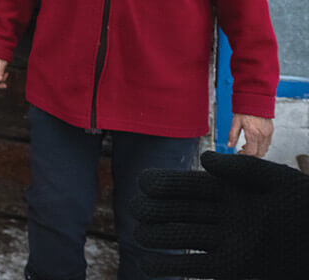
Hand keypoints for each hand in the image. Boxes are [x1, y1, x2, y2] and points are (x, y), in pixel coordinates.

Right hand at [132, 150, 308, 278]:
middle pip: (181, 211)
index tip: (144, 183)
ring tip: (139, 235)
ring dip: (159, 238)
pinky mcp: (233, 267)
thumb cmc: (304, 204)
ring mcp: (227, 241)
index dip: (166, 183)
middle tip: (137, 210)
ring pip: (184, 238)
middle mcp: (224, 215)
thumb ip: (241, 168)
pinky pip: (197, 267)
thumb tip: (202, 160)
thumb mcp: (277, 180)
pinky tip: (150, 265)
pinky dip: (172, 268)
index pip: (190, 185)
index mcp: (231, 190)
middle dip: (156, 211)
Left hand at [228, 113, 272, 156]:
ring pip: (265, 149)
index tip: (240, 153)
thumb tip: (230, 145)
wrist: (255, 101)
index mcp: (253, 133)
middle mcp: (262, 135)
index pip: (251, 152)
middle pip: (259, 153)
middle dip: (251, 155)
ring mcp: (268, 133)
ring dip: (257, 151)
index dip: (245, 155)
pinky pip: (268, 143)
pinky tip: (254, 141)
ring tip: (248, 145)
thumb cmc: (245, 110)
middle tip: (243, 150)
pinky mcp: (271, 131)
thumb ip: (233, 135)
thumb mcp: (235, 122)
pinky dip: (262, 146)